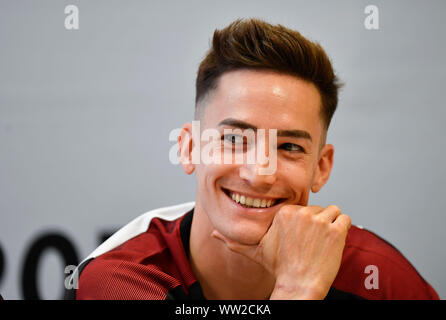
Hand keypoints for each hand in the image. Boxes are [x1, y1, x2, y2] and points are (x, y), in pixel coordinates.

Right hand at [212, 205, 350, 298]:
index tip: (302, 237)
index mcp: (284, 213)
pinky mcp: (335, 230)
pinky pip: (344, 218)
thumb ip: (235, 240)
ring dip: (331, 224)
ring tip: (323, 242)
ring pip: (332, 211)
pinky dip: (342, 227)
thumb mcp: (255, 251)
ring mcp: (319, 221)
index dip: (304, 223)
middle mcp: (301, 213)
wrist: (299, 285)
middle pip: (317, 209)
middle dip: (317, 223)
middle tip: (312, 242)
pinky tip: (333, 241)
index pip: (302, 208)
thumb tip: (214, 234)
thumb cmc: (279, 268)